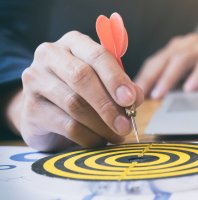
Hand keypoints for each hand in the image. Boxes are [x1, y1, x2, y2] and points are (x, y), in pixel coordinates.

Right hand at [8, 31, 143, 151]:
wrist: (45, 110)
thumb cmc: (81, 90)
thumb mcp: (104, 82)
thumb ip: (122, 86)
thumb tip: (136, 97)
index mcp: (73, 42)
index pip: (97, 55)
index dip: (116, 78)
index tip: (130, 99)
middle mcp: (50, 55)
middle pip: (82, 78)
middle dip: (108, 104)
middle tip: (126, 125)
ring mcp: (35, 80)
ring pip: (74, 104)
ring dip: (101, 124)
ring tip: (117, 135)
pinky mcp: (30, 108)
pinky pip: (66, 125)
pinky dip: (88, 136)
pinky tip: (99, 140)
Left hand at [135, 34, 197, 98]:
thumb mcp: (194, 66)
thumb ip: (177, 75)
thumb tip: (156, 94)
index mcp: (181, 47)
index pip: (156, 60)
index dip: (143, 76)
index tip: (131, 93)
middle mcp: (191, 44)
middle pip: (165, 58)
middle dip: (150, 76)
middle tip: (140, 94)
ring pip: (182, 59)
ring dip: (168, 77)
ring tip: (159, 94)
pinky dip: (197, 76)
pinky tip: (190, 89)